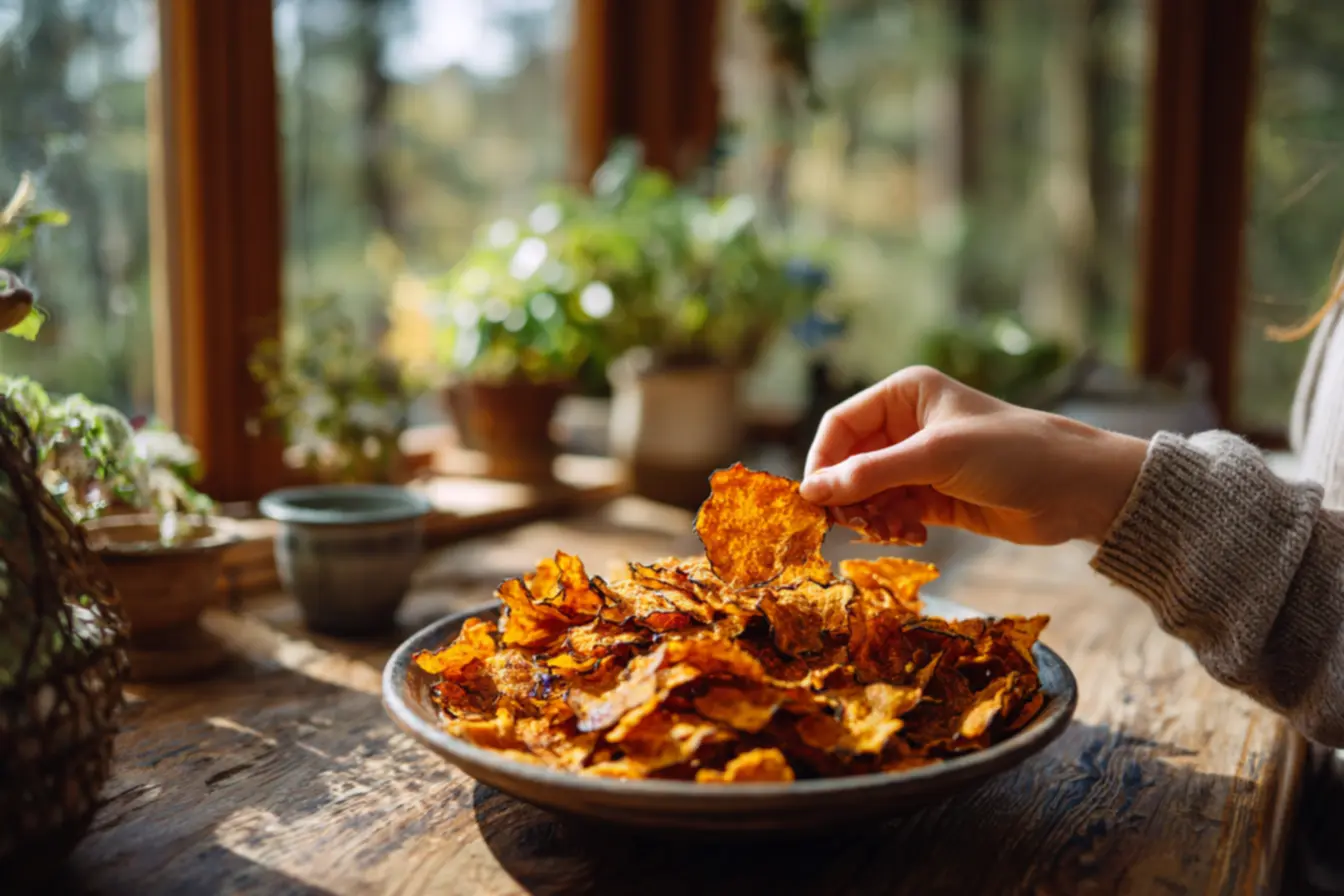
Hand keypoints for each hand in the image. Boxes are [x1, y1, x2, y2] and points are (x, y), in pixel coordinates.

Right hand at [800, 366, 1148, 545]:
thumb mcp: (937, 457)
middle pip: (850, 461)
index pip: (841, 425)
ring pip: (868, 492)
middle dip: (846, 494)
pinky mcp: (935, 497)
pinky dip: (892, 527)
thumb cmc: (1012, 453)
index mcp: (905, 395)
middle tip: (847, 525)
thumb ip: (872, 474)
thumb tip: (811, 492)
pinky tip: (910, 536)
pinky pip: (893, 512)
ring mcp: (920, 463)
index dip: (823, 461)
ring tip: (887, 531)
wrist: (1077, 490)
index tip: (813, 499)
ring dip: (870, 515)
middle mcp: (907, 425)